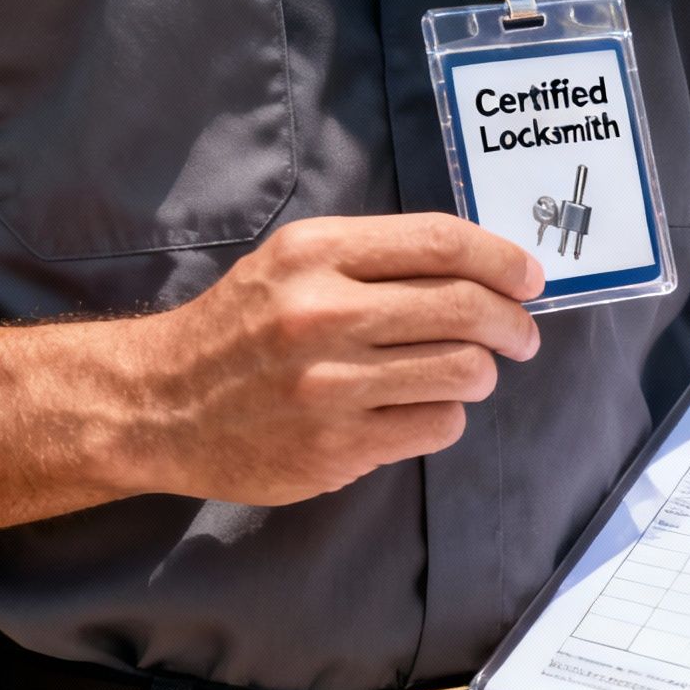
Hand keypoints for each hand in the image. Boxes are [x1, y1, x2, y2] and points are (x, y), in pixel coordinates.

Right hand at [122, 214, 543, 506]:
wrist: (157, 406)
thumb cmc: (243, 327)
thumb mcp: (296, 262)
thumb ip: (380, 256)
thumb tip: (490, 267)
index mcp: (317, 254)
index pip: (443, 243)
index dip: (504, 259)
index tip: (531, 279)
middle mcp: (322, 314)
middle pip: (467, 308)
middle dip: (514, 323)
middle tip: (522, 336)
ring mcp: (328, 385)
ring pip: (465, 370)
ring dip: (483, 373)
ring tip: (467, 373)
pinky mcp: (334, 447)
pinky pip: (438, 425)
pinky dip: (446, 416)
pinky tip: (421, 409)